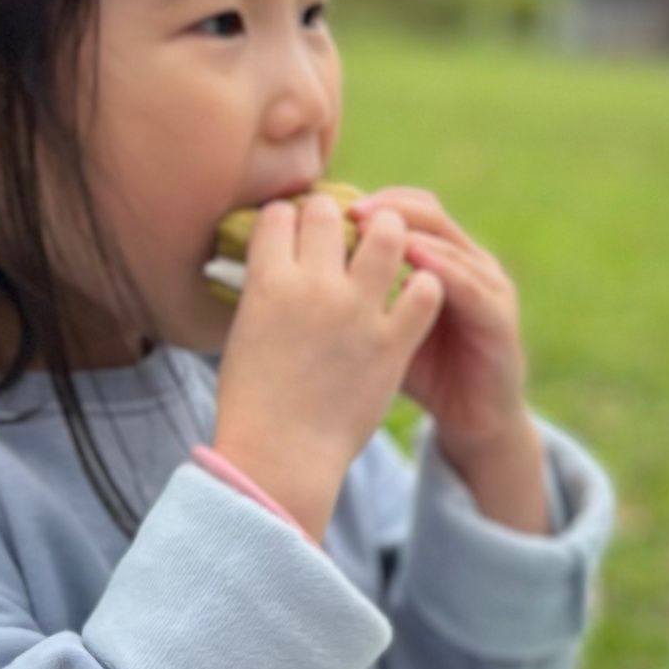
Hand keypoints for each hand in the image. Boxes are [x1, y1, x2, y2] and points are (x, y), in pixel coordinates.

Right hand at [210, 195, 444, 541]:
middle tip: (345, 231)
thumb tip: (275, 265)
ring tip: (389, 247)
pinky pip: (425, 291)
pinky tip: (415, 295)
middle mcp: (313, 286)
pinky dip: (424, 285)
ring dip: (389, 234)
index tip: (297, 231)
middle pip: (329, 212)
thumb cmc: (253, 401)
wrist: (281, 456)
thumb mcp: (244, 333)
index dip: (290, 218)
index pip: (280, 215)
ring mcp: (356, 311)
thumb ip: (264, 292)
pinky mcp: (392, 342)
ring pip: (388, 235)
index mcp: (267, 281)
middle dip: (336, 214)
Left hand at [359, 184, 551, 534]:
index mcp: (437, 258)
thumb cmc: (420, 373)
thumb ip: (353, 295)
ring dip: (410, 231)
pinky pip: (470, 286)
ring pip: (448, 241)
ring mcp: (488, 286)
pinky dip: (443, 269)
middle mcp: (467, 261)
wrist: (472, 421)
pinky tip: (414, 260)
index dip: (367, 201)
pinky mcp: (500, 318)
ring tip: (374, 227)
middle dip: (386, 208)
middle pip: (426, 212)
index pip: (403, 208)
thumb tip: (285, 275)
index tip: (324, 204)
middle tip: (348, 209)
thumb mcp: (378, 328)